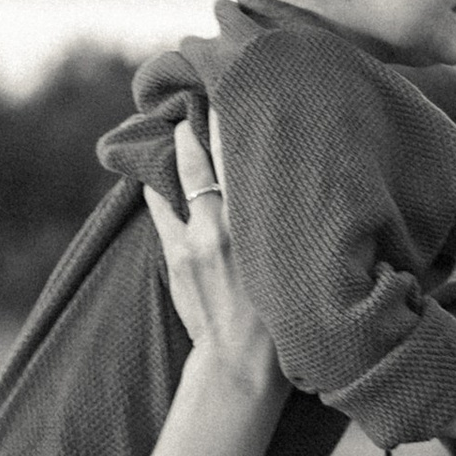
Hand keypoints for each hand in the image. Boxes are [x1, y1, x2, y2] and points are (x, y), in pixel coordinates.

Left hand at [145, 111, 287, 455]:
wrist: (242, 367)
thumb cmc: (284, 321)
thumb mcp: (298, 264)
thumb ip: (290, 226)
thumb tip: (301, 198)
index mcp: (260, 222)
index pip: (241, 157)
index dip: (230, 120)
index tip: (229, 88)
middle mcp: (226, 223)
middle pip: (206, 158)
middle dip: (198, 124)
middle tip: (195, 90)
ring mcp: (195, 239)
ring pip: (180, 179)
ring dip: (177, 153)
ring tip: (174, 126)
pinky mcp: (175, 257)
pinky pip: (162, 208)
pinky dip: (159, 189)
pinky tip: (155, 175)